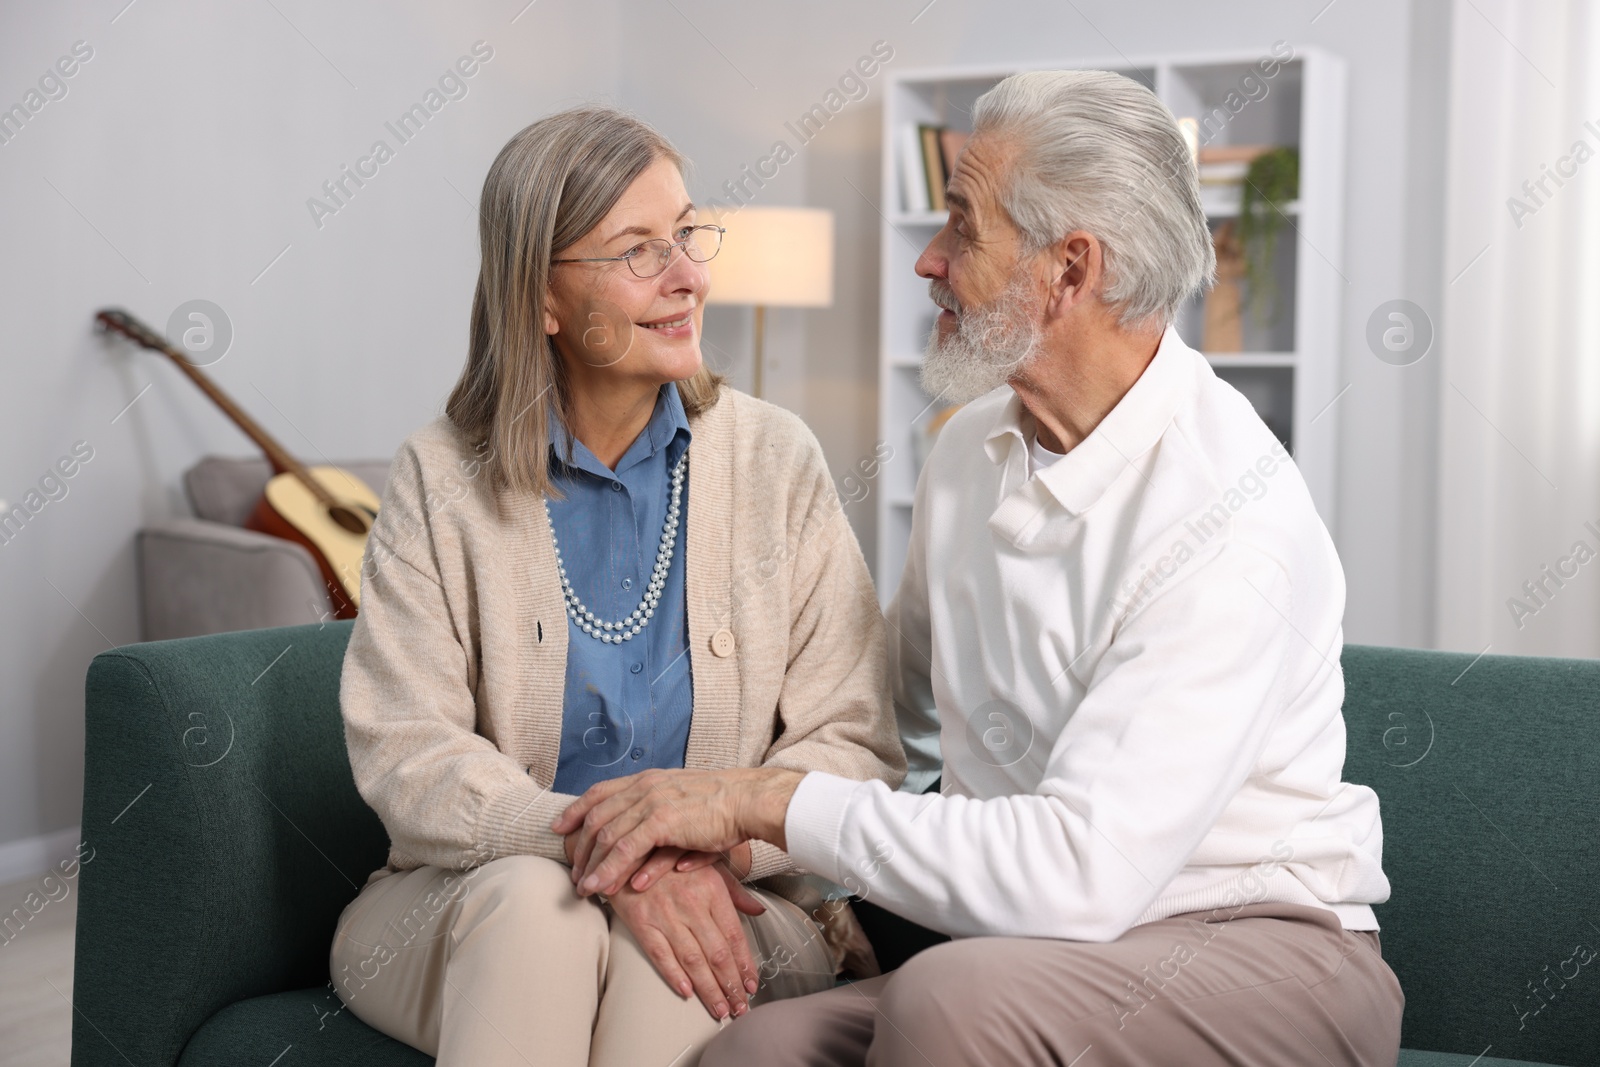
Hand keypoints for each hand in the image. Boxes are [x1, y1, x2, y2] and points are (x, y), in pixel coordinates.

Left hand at [552, 767, 802, 896]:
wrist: (747, 800)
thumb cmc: (723, 806)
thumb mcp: (684, 802)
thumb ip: (660, 818)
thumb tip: (648, 852)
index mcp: (648, 779)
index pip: (600, 792)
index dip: (576, 810)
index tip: (560, 828)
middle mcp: (644, 787)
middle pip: (597, 816)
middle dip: (581, 848)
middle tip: (573, 872)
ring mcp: (651, 802)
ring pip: (607, 836)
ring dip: (592, 865)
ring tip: (583, 888)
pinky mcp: (662, 821)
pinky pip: (626, 849)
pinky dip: (610, 870)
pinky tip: (602, 887)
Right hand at [605, 863, 766, 1019]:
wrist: (629, 852)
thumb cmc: (674, 860)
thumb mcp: (709, 866)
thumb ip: (735, 891)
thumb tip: (759, 911)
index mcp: (712, 890)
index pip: (734, 935)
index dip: (745, 964)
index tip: (751, 985)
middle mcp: (691, 904)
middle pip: (717, 953)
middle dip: (730, 985)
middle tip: (740, 1007)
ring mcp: (665, 914)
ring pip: (692, 959)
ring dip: (708, 989)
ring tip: (719, 1009)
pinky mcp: (642, 922)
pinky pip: (660, 954)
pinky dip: (674, 975)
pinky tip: (687, 993)